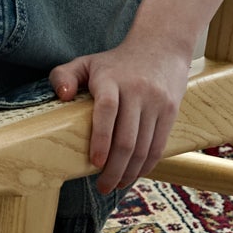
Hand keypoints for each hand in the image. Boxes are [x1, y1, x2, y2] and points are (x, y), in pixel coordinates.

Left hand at [48, 33, 192, 194]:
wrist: (161, 47)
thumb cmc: (116, 62)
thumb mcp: (86, 62)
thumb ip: (64, 75)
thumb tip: (62, 95)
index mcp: (112, 79)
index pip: (107, 110)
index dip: (100, 138)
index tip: (94, 162)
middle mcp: (136, 91)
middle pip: (127, 138)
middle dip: (114, 168)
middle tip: (102, 186)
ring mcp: (156, 102)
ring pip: (144, 147)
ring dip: (130, 172)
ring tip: (115, 184)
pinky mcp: (170, 111)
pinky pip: (159, 145)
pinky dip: (146, 165)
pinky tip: (134, 174)